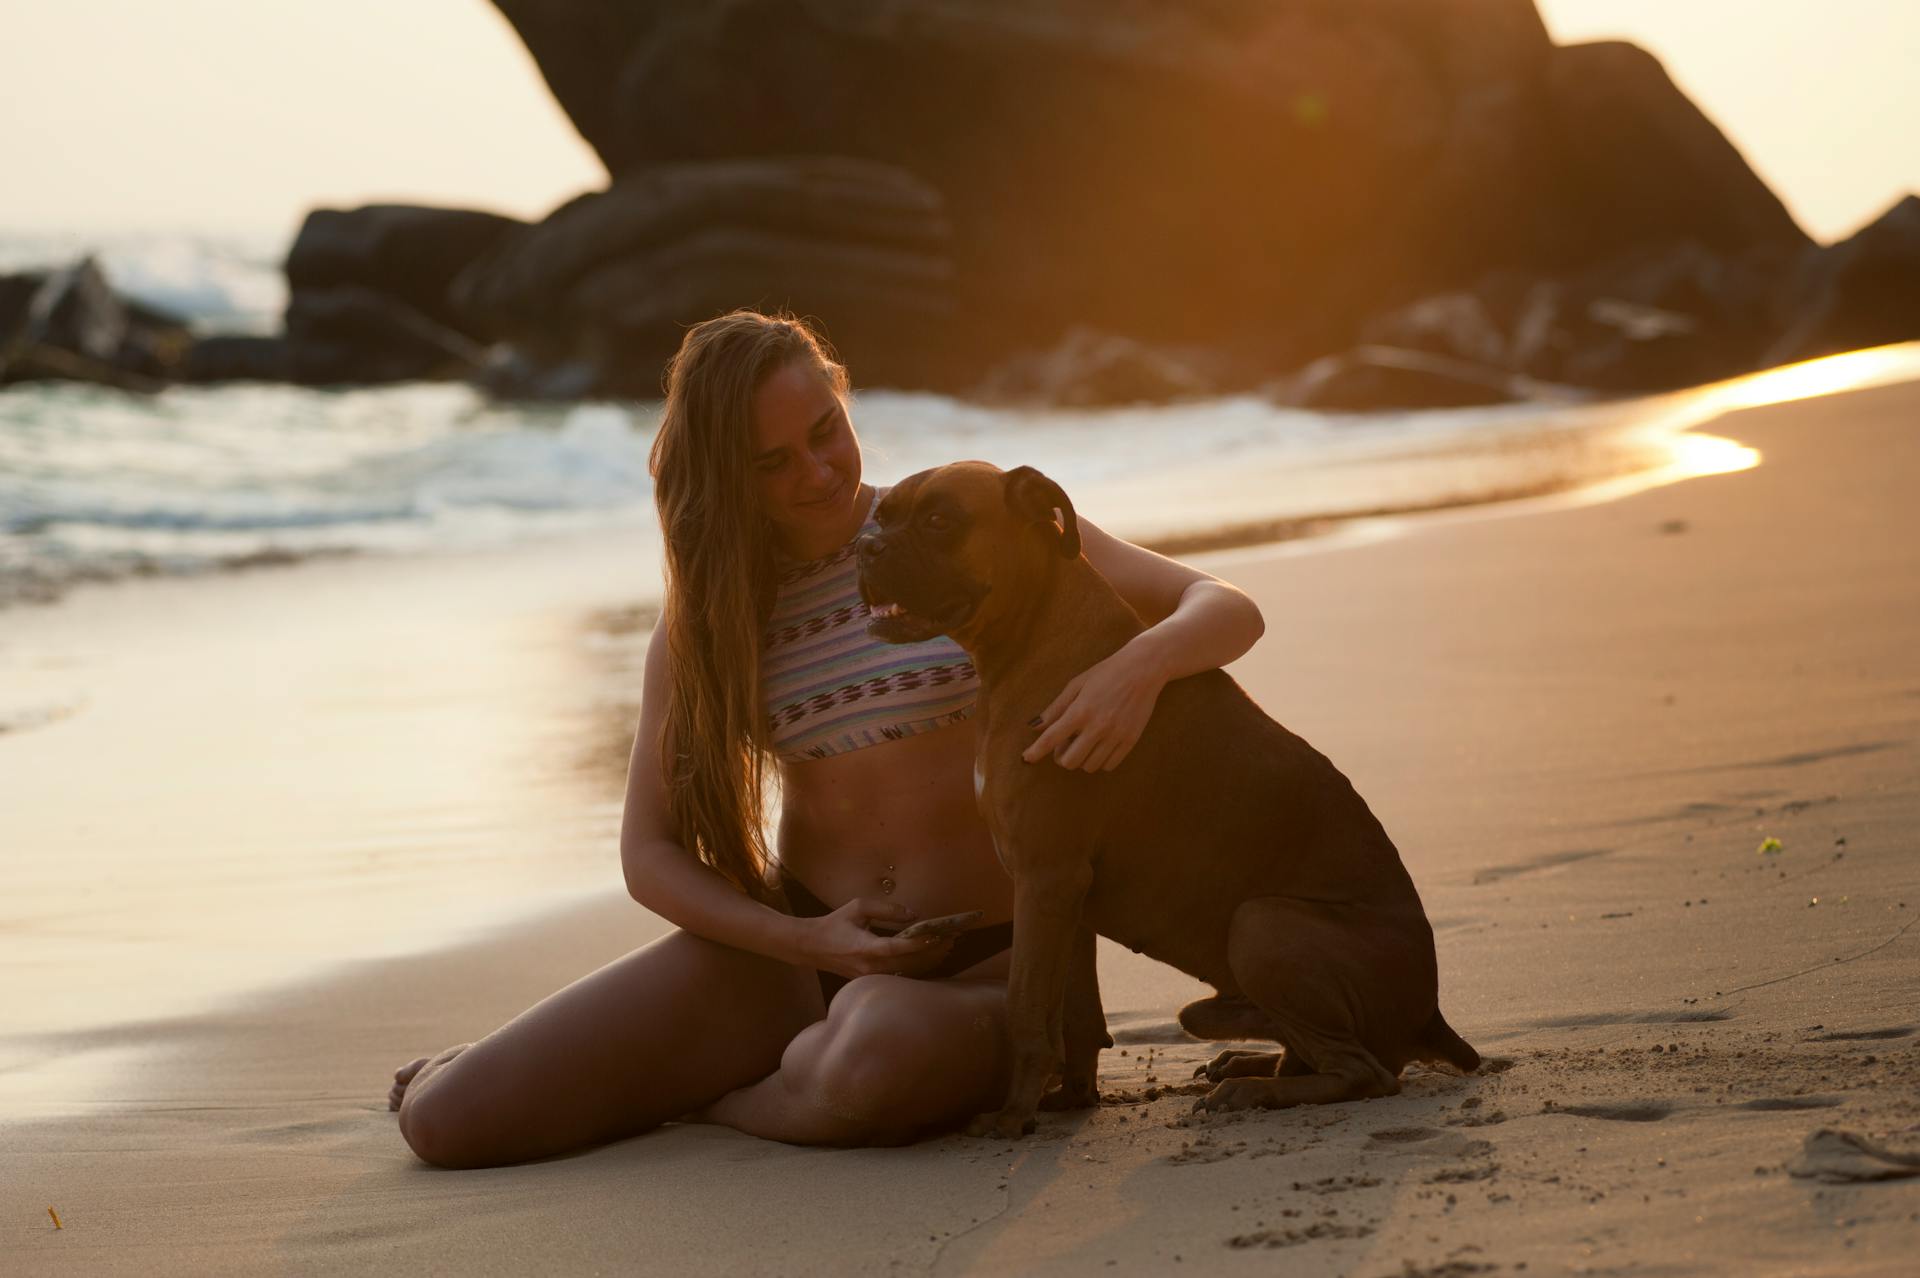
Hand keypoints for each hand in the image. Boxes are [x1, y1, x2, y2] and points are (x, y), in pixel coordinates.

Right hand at [801, 897, 957, 978]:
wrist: (812, 947)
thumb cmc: (835, 924)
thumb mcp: (858, 907)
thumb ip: (886, 910)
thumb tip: (912, 915)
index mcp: (864, 948)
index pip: (896, 948)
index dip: (918, 944)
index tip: (936, 935)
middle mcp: (869, 967)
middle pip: (908, 964)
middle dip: (932, 952)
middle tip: (951, 939)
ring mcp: (870, 978)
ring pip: (906, 973)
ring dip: (928, 961)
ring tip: (947, 948)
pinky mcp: (871, 981)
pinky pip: (899, 977)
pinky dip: (917, 968)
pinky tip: (931, 959)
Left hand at [1022, 642, 1166, 771]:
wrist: (1143, 669)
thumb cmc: (1106, 673)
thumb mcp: (1077, 684)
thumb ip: (1056, 708)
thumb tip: (1034, 726)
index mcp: (1080, 710)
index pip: (1051, 738)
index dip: (1036, 751)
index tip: (1027, 758)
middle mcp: (1097, 726)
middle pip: (1069, 761)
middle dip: (1062, 756)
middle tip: (1066, 744)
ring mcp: (1115, 735)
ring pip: (1089, 766)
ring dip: (1082, 758)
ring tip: (1085, 741)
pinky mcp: (1130, 740)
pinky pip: (1109, 765)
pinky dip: (1100, 760)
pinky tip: (1100, 746)